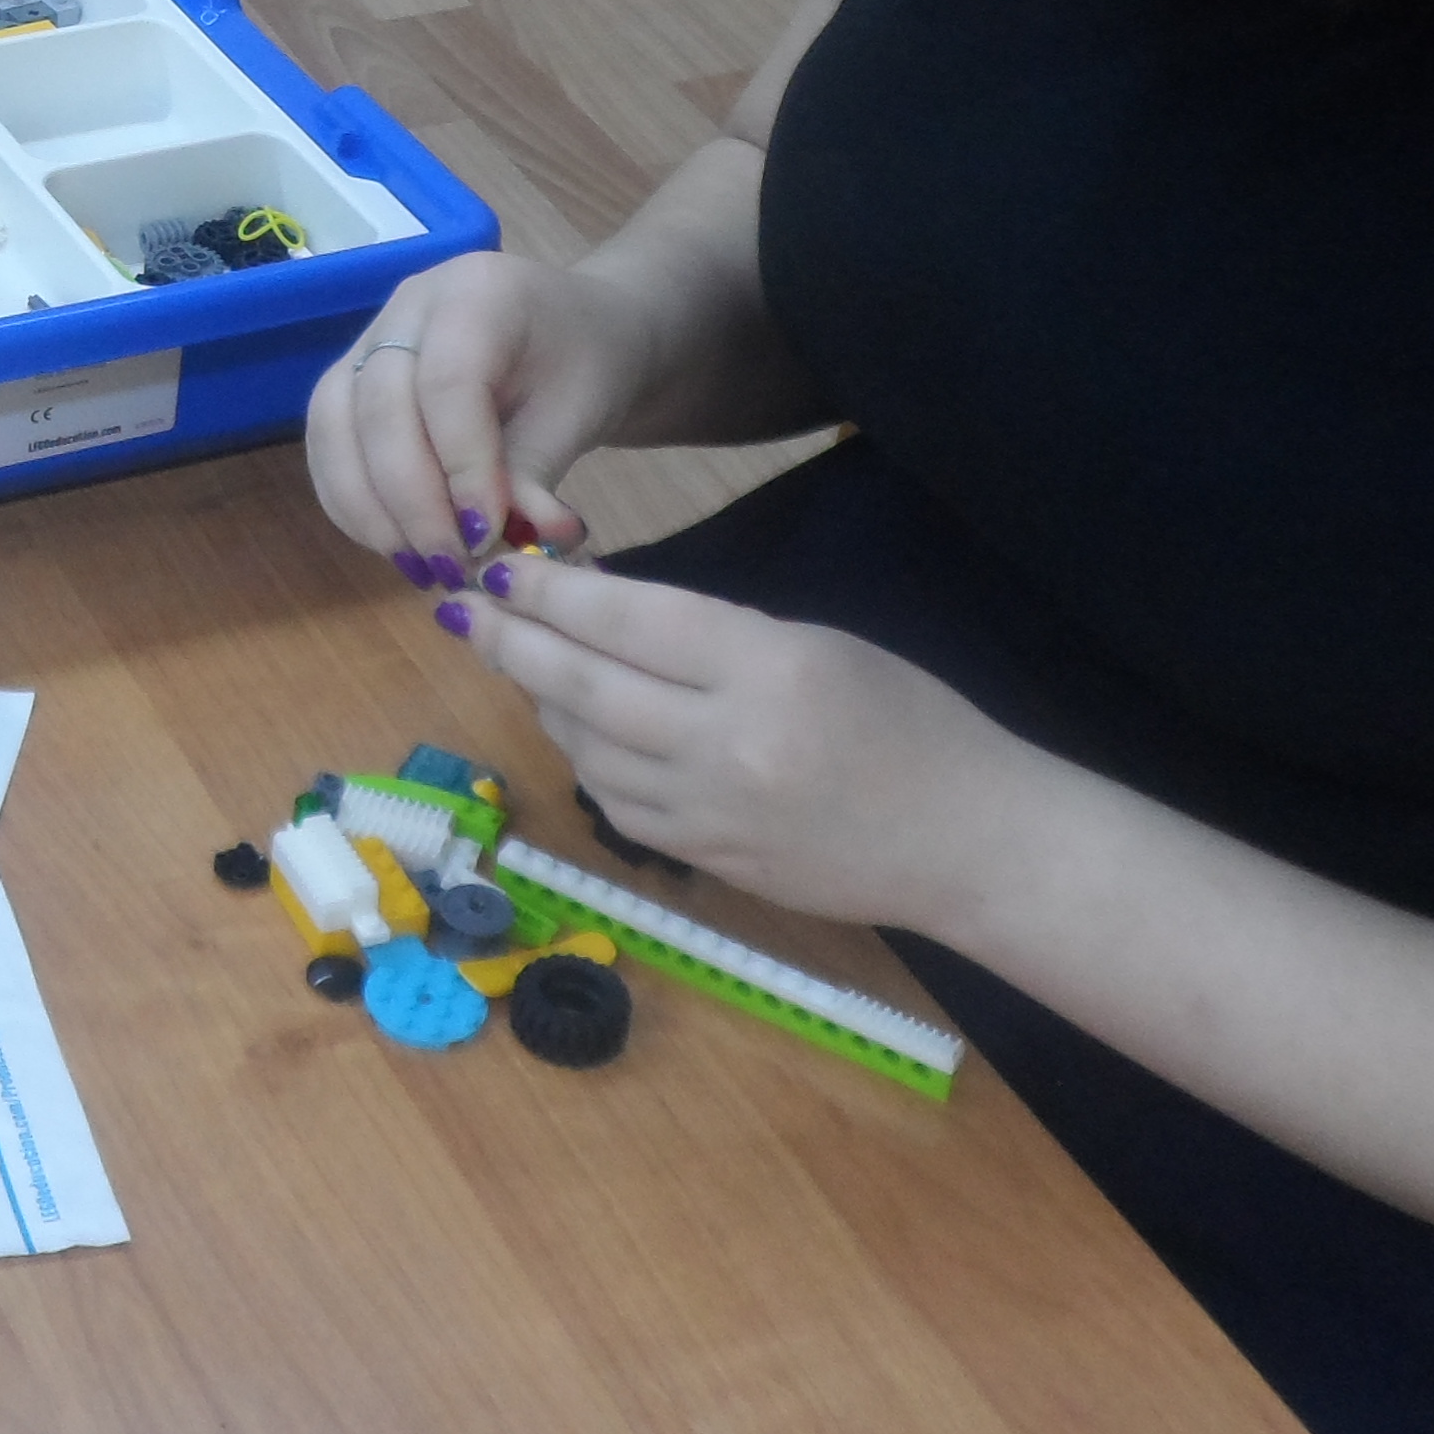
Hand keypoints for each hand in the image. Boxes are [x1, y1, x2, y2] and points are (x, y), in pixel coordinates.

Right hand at [302, 250, 649, 573]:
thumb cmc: (585, 367)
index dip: (459, 466)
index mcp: (477, 292)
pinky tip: (393, 543)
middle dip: (411, 500)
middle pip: (379, 404)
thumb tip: (515, 548)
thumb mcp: (580, 415)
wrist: (575, 335)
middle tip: (451, 565)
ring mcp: (369, 337)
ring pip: (334, 424)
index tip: (486, 535)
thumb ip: (536, 476)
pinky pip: (327, 442)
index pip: (447, 381)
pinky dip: (351, 502)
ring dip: (370, 508)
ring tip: (420, 564)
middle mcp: (409, 305)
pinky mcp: (350, 378)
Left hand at [441, 558, 1029, 929]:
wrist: (967, 841)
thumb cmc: (910, 722)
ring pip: (587, 750)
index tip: (500, 571)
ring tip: (521, 660)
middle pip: (587, 688)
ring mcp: (711, 814)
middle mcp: (728, 744)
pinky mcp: (707, 862)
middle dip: (514, 644)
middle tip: (466, 612)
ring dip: (543, 701)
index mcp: (766, 669)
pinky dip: (585, 760)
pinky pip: (616, 805)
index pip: (628, 622)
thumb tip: (608, 613)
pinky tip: (576, 729)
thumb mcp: (819, 645)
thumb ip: (714, 635)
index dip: (552, 595)